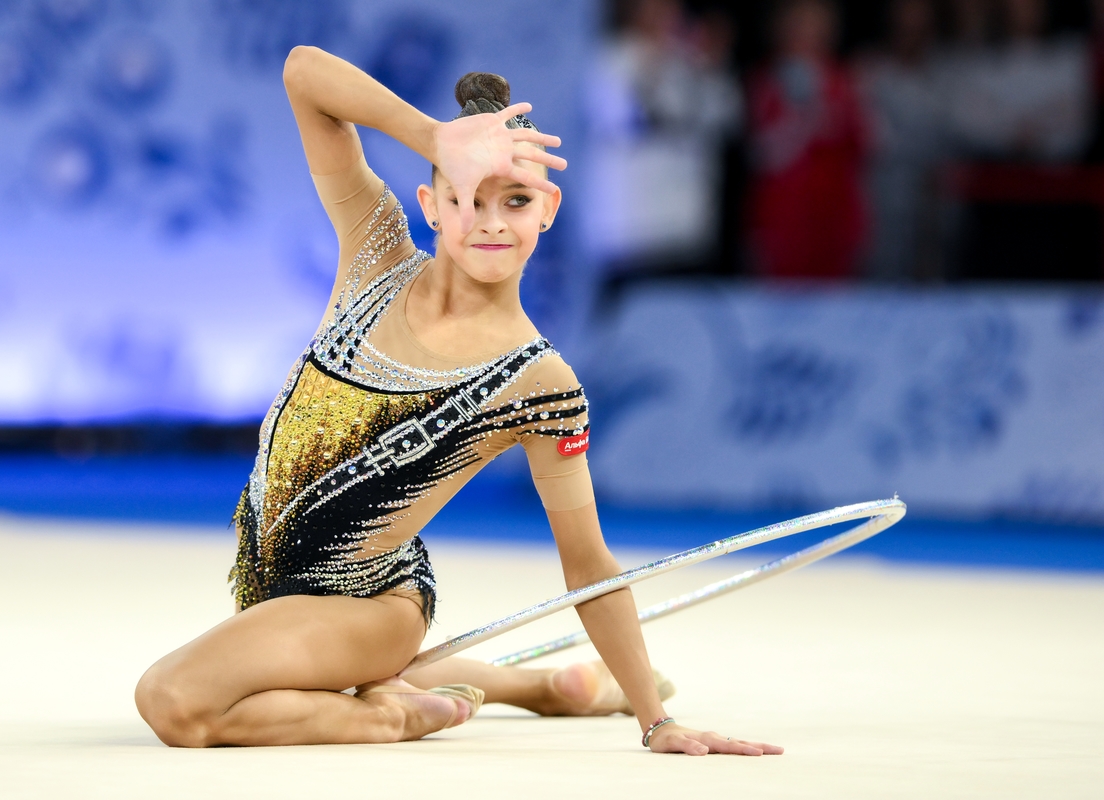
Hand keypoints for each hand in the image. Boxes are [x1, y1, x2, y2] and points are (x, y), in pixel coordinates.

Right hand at [432, 102, 566, 232]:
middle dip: (549, 159)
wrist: (440, 145)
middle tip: (564, 164)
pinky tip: (529, 106)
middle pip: (532, 155)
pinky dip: (518, 109)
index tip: (554, 188)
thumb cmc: (453, 167)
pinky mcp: (491, 122)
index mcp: (501, 166)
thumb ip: (466, 209)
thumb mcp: (462, 189)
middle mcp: (504, 152)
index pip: (525, 176)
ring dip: (541, 137)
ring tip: (557, 141)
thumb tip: (464, 233)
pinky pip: (508, 114)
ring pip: (526, 135)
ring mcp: (499, 137)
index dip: (540, 182)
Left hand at [647, 722, 783, 756]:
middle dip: (761, 747)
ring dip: (757, 747)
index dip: (744, 750)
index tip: (759, 753)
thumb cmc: (666, 740)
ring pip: (740, 743)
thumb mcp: (672, 745)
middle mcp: (714, 739)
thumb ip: (687, 747)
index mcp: (707, 739)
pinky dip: (747, 748)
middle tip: (780, 751)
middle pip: (741, 743)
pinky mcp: (714, 744)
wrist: (660, 730)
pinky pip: (734, 746)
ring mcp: (716, 740)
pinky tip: (755, 752)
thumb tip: (704, 751)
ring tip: (775, 751)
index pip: (729, 746)